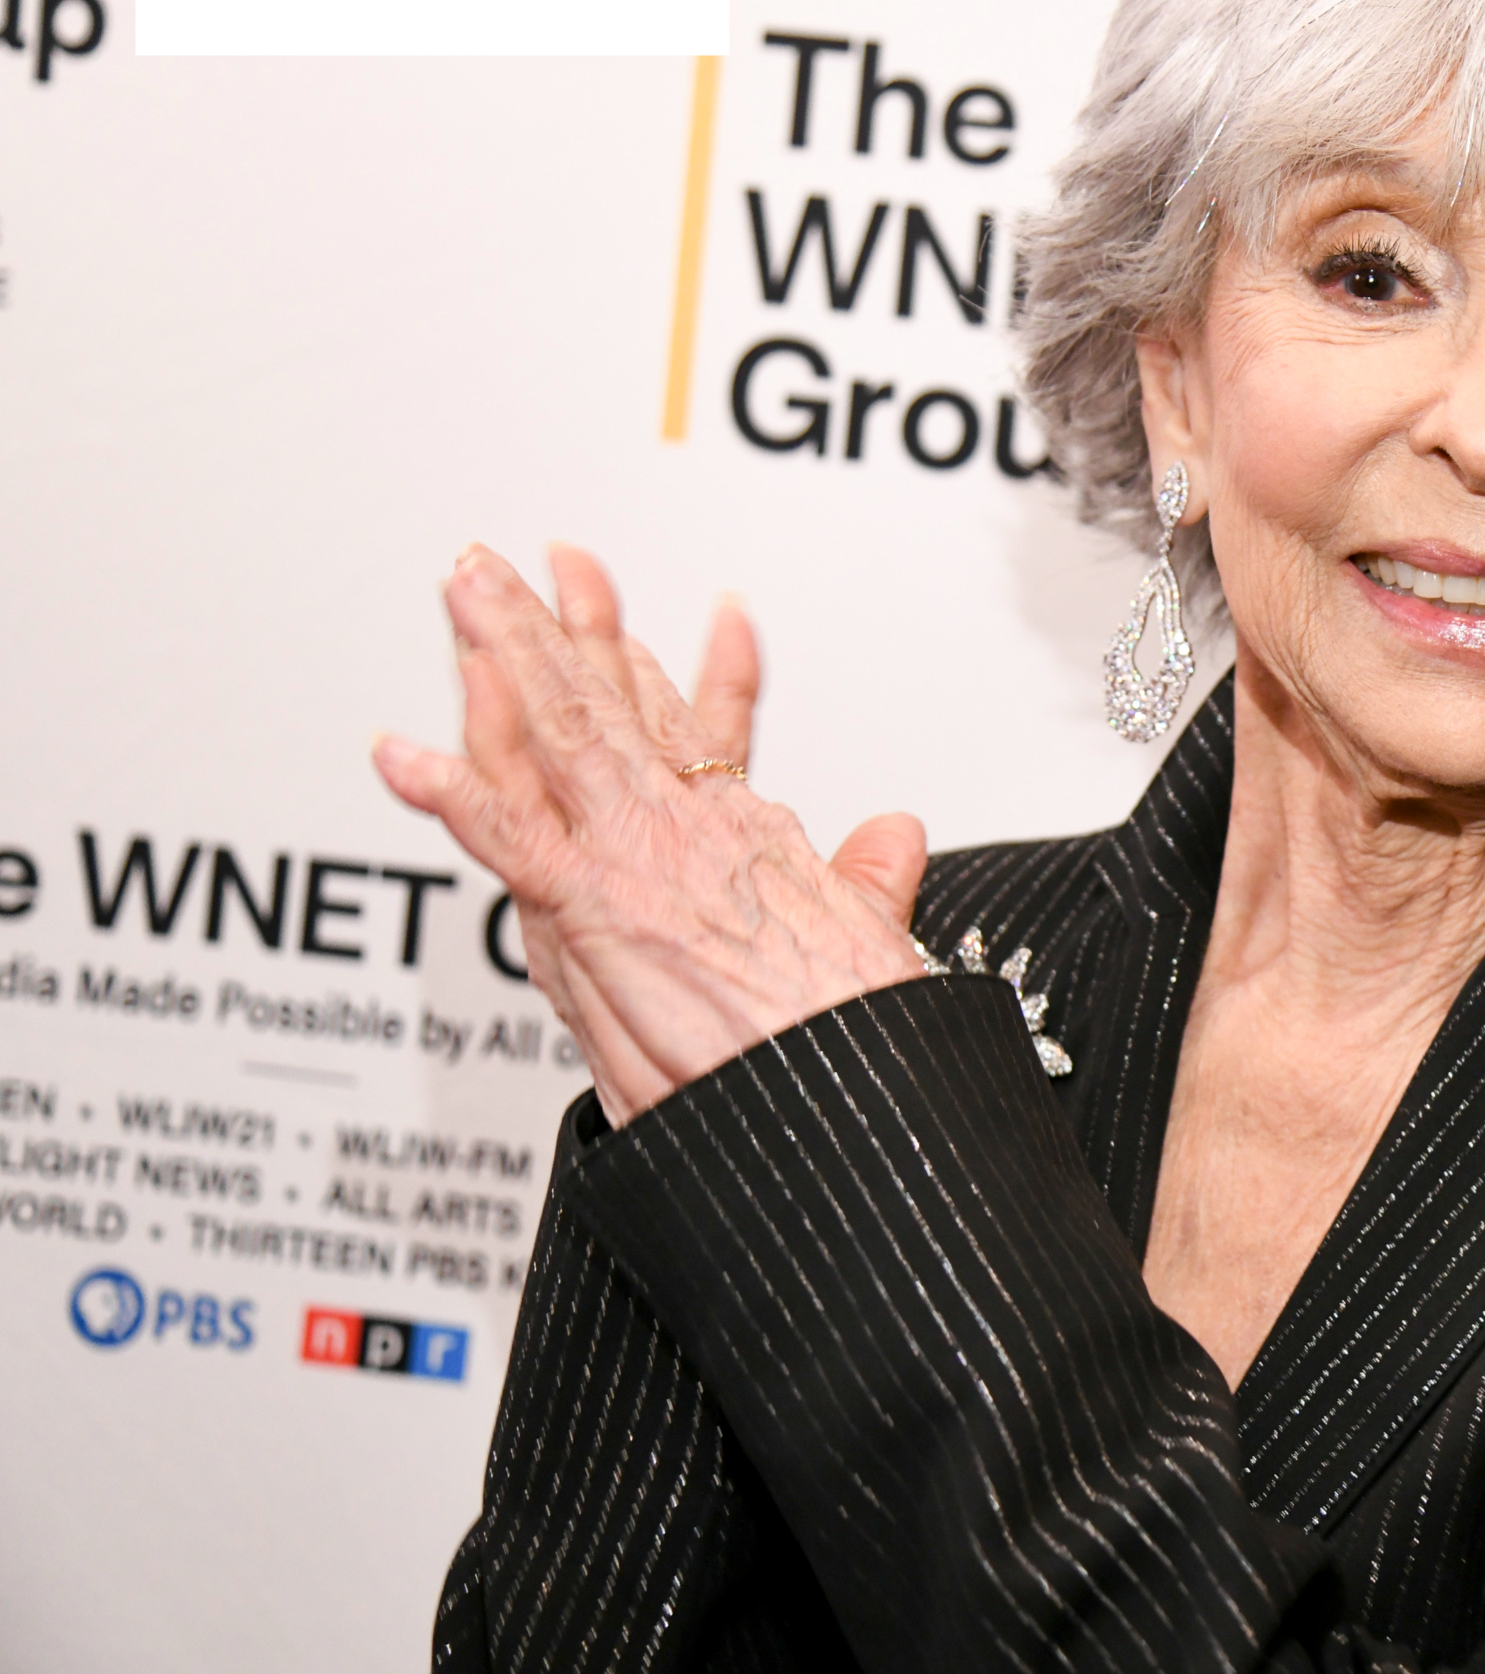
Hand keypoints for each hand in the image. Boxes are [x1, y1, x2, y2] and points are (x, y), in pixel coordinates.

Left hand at [374, 544, 928, 1125]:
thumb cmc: (857, 1049)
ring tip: (462, 588)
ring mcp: (639, 867)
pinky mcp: (601, 913)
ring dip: (504, 652)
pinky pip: (512, 838)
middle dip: (560, 624)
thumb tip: (891, 839)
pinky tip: (401, 756)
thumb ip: (871, 885)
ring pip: (561, 735)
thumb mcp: (885, 948)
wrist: (850, 1113)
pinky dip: (452, 792)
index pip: (696, 730)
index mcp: (749, 844)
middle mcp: (689, 839)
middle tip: (508, 565)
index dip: (665, 662)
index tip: (634, 620)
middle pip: (613, 707)